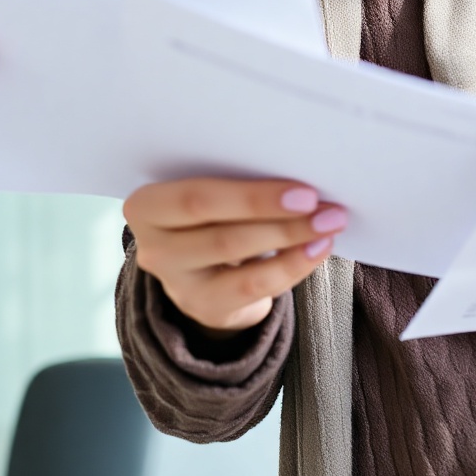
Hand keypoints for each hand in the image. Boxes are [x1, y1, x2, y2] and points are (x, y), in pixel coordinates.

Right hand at [124, 177, 346, 333]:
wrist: (199, 264)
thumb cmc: (210, 211)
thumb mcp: (206, 192)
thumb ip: (232, 179)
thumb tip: (297, 169)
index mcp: (146, 203)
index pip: (196, 197)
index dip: (251, 196)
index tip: (303, 191)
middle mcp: (152, 245)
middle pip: (219, 230)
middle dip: (277, 217)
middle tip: (325, 208)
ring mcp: (174, 282)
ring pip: (238, 258)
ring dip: (291, 239)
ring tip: (329, 226)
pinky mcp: (202, 306)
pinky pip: (252, 287)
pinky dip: (291, 266)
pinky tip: (317, 250)